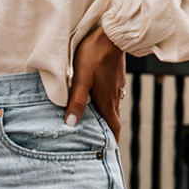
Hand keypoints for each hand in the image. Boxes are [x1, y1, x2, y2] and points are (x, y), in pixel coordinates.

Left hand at [66, 25, 126, 141]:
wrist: (112, 34)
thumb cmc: (94, 54)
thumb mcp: (81, 79)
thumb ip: (76, 101)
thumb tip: (71, 124)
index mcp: (107, 102)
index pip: (114, 128)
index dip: (112, 143)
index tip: (109, 154)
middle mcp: (115, 97)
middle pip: (113, 120)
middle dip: (108, 133)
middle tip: (99, 143)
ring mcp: (117, 87)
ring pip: (112, 108)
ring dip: (106, 118)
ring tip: (96, 124)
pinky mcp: (115, 77)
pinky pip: (112, 96)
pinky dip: (106, 104)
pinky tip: (98, 100)